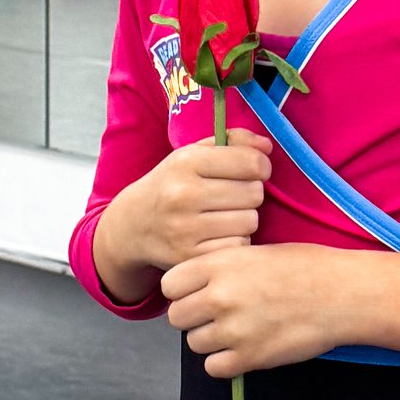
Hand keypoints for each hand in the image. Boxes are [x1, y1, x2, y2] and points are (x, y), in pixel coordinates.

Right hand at [93, 135, 271, 301]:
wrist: (132, 226)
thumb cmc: (171, 185)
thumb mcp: (192, 154)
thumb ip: (232, 142)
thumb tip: (267, 146)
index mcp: (186, 162)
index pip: (252, 162)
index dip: (260, 166)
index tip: (253, 171)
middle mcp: (183, 194)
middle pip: (254, 193)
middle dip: (250, 194)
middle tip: (233, 197)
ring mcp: (184, 229)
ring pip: (250, 222)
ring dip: (244, 219)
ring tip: (224, 216)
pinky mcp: (189, 258)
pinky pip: (238, 246)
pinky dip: (234, 242)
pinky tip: (217, 236)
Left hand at [164, 242, 399, 378]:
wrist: (343, 294)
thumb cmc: (306, 267)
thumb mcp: (255, 252)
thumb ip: (220, 267)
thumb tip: (194, 284)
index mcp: (219, 264)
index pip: (169, 285)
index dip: (182, 291)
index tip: (198, 293)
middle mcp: (219, 296)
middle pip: (177, 317)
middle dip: (194, 318)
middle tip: (219, 315)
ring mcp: (232, 329)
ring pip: (195, 344)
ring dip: (211, 340)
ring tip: (238, 330)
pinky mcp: (249, 357)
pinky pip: (214, 368)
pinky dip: (225, 362)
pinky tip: (245, 349)